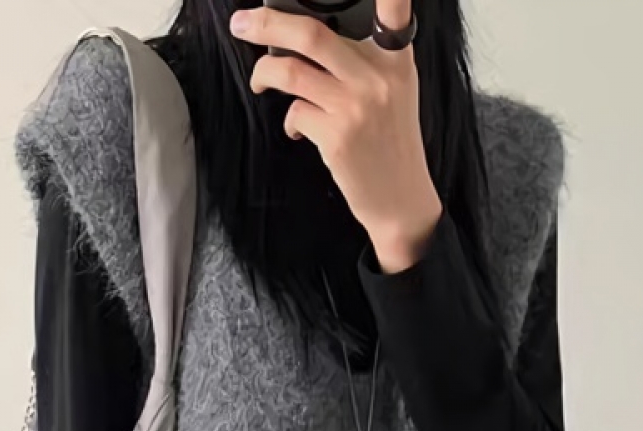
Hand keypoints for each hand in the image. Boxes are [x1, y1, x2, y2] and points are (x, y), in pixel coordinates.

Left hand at [231, 0, 441, 272]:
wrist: (399, 199)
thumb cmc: (389, 143)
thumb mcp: (394, 91)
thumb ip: (365, 60)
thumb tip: (308, 37)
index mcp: (395, 59)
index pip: (394, 7)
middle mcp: (377, 77)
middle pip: (312, 33)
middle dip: (266, 22)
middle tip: (242, 23)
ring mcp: (355, 107)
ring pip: (290, 70)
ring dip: (264, 72)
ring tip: (260, 80)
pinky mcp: (336, 137)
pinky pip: (294, 113)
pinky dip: (290, 120)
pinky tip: (299, 129)